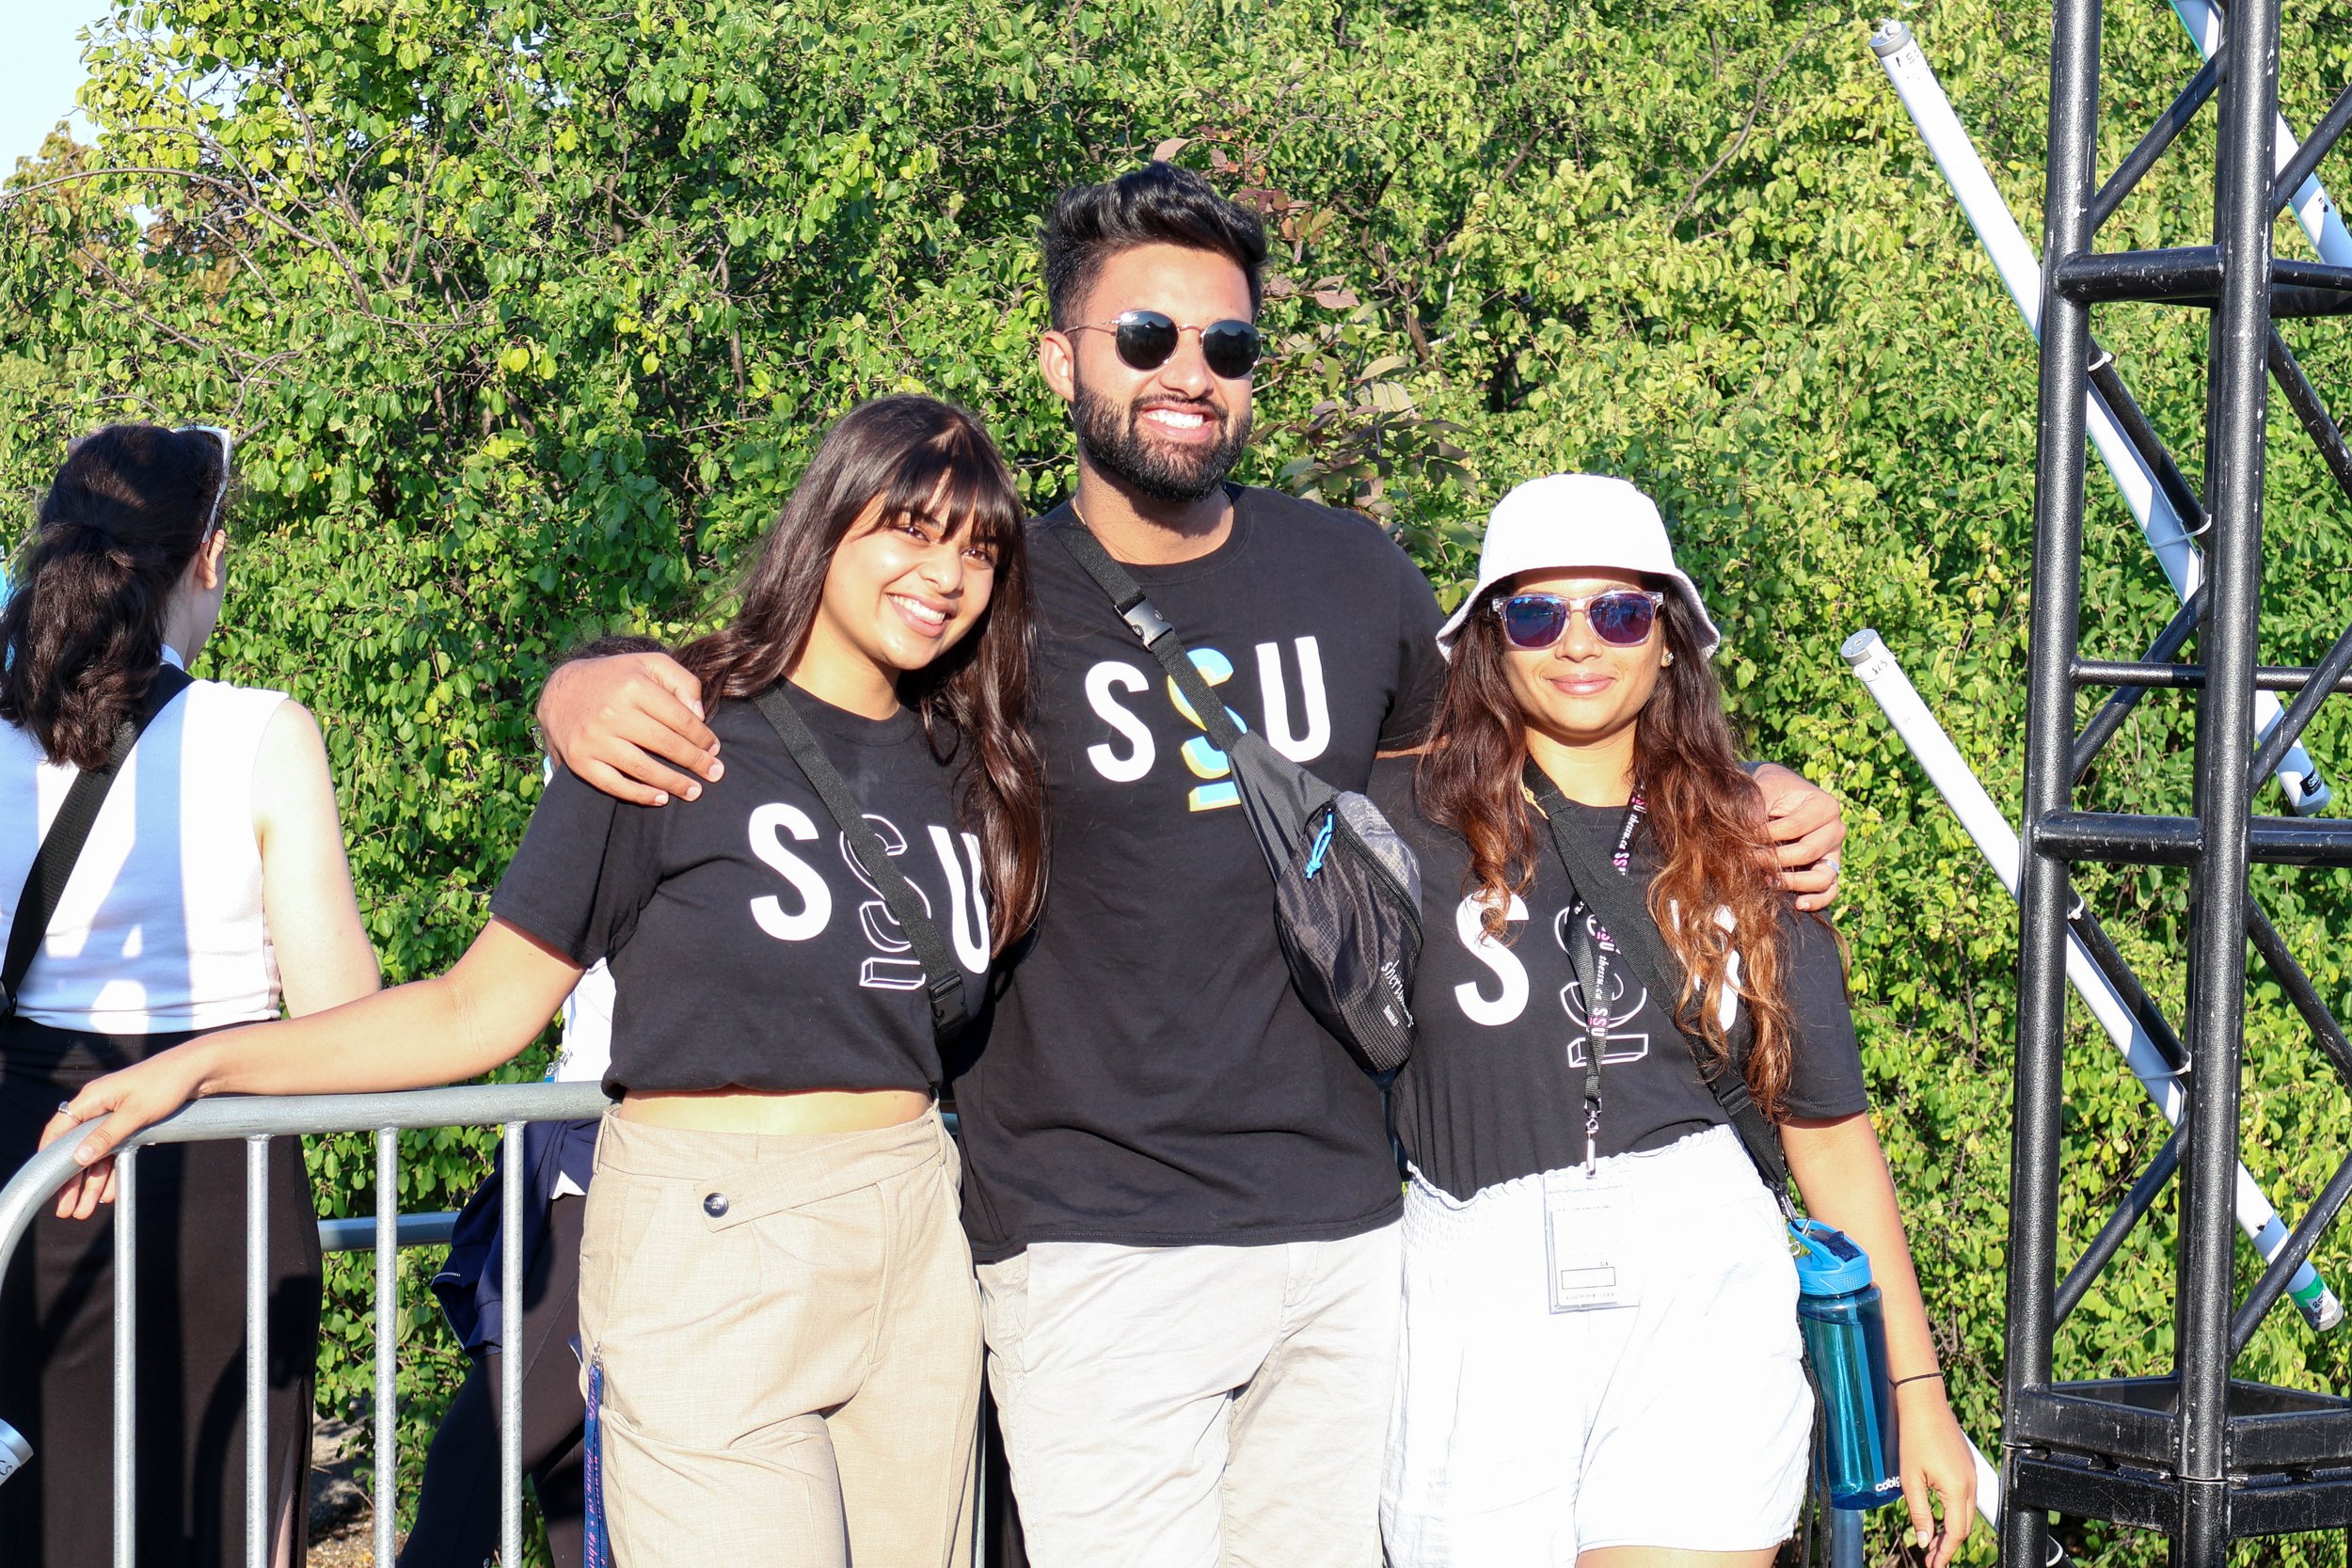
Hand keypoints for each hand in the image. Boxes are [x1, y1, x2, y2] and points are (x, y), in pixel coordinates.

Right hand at [38, 1045, 214, 1219]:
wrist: (198, 1070)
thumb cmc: (165, 1083)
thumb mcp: (135, 1113)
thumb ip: (106, 1136)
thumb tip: (79, 1157)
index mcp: (92, 1099)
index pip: (58, 1130)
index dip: (48, 1157)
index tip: (43, 1183)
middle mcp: (98, 1107)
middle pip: (76, 1149)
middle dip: (71, 1181)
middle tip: (65, 1210)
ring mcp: (113, 1116)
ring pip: (96, 1155)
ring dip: (91, 1183)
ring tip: (84, 1211)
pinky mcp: (130, 1123)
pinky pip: (115, 1152)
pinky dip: (112, 1172)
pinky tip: (108, 1194)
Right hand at [537, 653, 719, 806]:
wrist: (560, 690)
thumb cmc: (615, 678)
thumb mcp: (648, 664)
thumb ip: (681, 681)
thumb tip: (700, 715)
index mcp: (633, 687)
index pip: (679, 718)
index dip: (702, 737)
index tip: (714, 749)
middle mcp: (612, 713)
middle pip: (665, 744)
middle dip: (696, 762)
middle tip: (715, 774)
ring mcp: (594, 739)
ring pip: (642, 768)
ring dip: (673, 783)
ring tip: (694, 791)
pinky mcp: (580, 760)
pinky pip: (614, 784)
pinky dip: (639, 795)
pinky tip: (661, 798)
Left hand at [1749, 761, 1845, 910]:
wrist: (1780, 794)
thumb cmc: (1772, 789)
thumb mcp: (1765, 787)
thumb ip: (1756, 805)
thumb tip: (1745, 829)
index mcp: (1825, 806)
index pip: (1794, 827)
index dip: (1765, 835)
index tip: (1741, 838)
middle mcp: (1836, 829)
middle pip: (1806, 853)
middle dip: (1773, 860)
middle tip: (1747, 860)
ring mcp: (1834, 852)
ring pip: (1822, 877)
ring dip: (1793, 883)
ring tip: (1768, 881)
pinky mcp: (1830, 869)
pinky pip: (1830, 891)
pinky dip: (1816, 900)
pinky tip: (1797, 904)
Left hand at [1894, 1376, 1976, 1567]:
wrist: (1925, 1404)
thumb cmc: (1915, 1437)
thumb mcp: (1910, 1479)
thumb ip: (1919, 1511)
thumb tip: (1924, 1539)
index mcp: (1958, 1490)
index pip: (1956, 1533)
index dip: (1944, 1552)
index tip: (1933, 1565)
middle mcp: (1971, 1485)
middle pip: (1964, 1526)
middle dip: (1948, 1545)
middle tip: (1931, 1557)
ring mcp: (1972, 1476)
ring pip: (1966, 1514)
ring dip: (1951, 1530)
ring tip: (1933, 1542)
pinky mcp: (1967, 1468)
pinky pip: (1965, 1499)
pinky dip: (1954, 1513)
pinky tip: (1940, 1517)